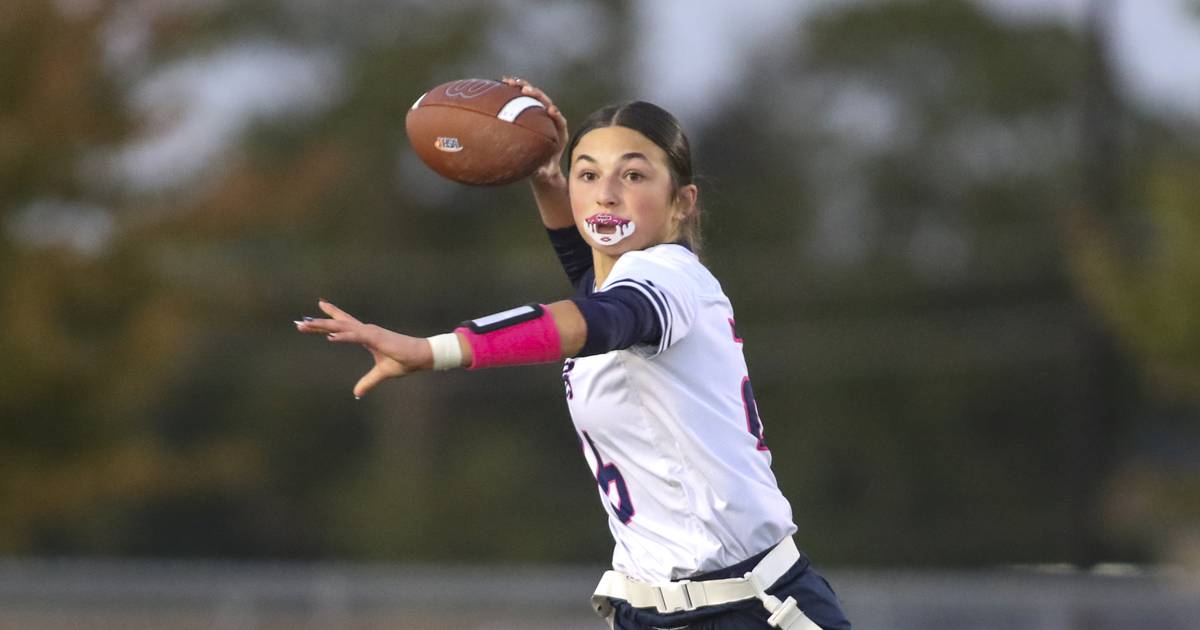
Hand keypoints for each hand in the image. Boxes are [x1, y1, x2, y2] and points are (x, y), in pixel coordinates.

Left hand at [295, 299, 433, 397]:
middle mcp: (366, 331)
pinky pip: (356, 336)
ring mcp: (370, 333)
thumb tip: (356, 394)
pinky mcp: (376, 338)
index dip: (330, 316)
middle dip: (318, 323)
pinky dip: (343, 335)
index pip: (344, 324)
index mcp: (366, 335)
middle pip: (337, 323)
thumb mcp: (381, 373)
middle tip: (300, 322)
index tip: (315, 311)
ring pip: (342, 326)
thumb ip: (368, 382)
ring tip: (307, 324)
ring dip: (324, 325)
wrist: (420, 356)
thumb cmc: (404, 360)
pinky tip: (330, 335)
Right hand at [502, 76, 567, 186]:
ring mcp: (540, 114)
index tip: (550, 110)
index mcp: (559, 132)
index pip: (559, 120)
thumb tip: (540, 172)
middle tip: (525, 89)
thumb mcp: (546, 173)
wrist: (543, 165)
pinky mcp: (530, 112)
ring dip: (523, 87)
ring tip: (510, 80)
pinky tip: (502, 83)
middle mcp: (550, 119)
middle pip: (545, 102)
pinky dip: (514, 92)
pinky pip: (522, 100)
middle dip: (536, 94)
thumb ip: (545, 172)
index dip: (555, 114)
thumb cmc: (546, 170)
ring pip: (533, 97)